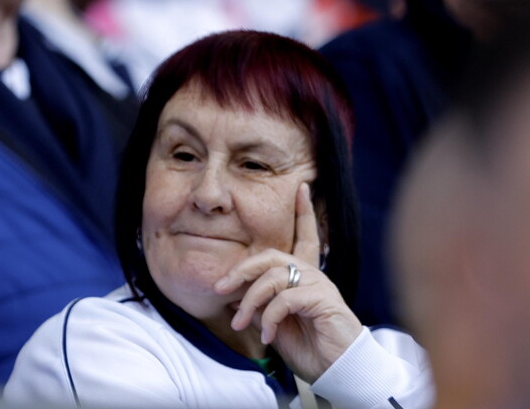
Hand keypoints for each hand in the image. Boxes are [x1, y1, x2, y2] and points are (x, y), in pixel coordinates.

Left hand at [213, 183, 361, 382]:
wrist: (338, 372)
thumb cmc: (310, 348)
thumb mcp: (275, 323)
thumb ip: (259, 305)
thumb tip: (232, 296)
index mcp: (304, 277)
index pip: (304, 237)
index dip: (303, 213)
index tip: (302, 187)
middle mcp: (314, 275)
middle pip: (271, 255)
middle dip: (241, 269)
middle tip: (221, 288)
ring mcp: (320, 286)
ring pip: (272, 277)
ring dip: (250, 300)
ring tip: (240, 322)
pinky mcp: (324, 301)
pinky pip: (286, 298)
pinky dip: (270, 316)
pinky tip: (268, 334)